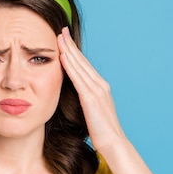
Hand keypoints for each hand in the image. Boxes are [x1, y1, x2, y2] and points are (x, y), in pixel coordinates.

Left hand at [57, 27, 125, 152]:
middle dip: (71, 45)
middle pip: (82, 61)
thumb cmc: (102, 132)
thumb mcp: (93, 112)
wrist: (113, 143)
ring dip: (68, 51)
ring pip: (79, 66)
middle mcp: (100, 85)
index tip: (65, 40)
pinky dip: (70, 66)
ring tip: (59, 38)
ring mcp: (97, 90)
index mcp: (101, 87)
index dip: (74, 52)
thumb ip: (86, 101)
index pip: (85, 66)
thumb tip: (76, 98)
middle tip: (61, 31)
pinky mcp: (91, 98)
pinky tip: (62, 57)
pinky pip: (78, 78)